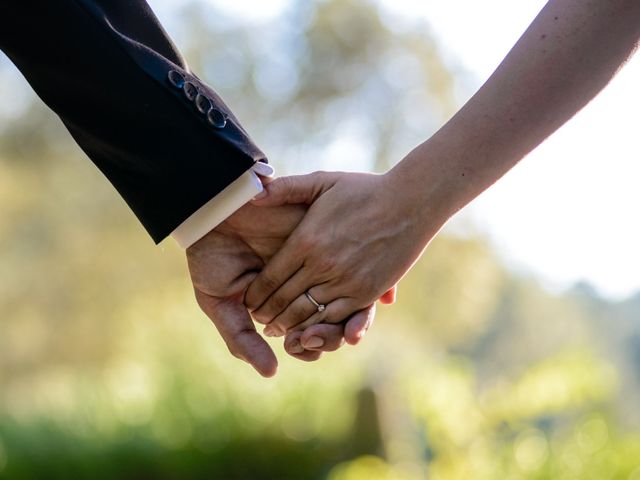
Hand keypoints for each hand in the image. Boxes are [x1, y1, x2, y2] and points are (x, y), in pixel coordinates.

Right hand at [187, 202, 378, 375]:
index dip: (311, 347)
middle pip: (334, 323)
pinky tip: (359, 298)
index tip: (304, 346)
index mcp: (284, 306)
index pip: (308, 335)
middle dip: (332, 336)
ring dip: (351, 319)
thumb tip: (271, 373)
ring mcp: (320, 265)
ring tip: (340, 325)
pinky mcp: (328, 240)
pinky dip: (363, 287)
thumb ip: (242, 339)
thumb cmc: (211, 259)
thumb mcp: (220, 303)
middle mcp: (306, 289)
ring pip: (349, 299)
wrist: (211, 212)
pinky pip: (355, 266)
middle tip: (320, 336)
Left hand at [245, 171, 438, 333]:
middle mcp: (322, 265)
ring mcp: (345, 281)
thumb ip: (285, 188)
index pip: (269, 279)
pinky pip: (336, 317)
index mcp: (306, 240)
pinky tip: (311, 329)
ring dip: (290, 326)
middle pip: (284, 301)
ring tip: (280, 330)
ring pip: (307, 314)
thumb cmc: (364, 190)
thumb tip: (253, 193)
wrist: (410, 202)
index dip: (256, 295)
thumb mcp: (322, 181)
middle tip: (259, 321)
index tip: (249, 301)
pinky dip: (320, 326)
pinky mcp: (366, 292)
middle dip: (268, 315)